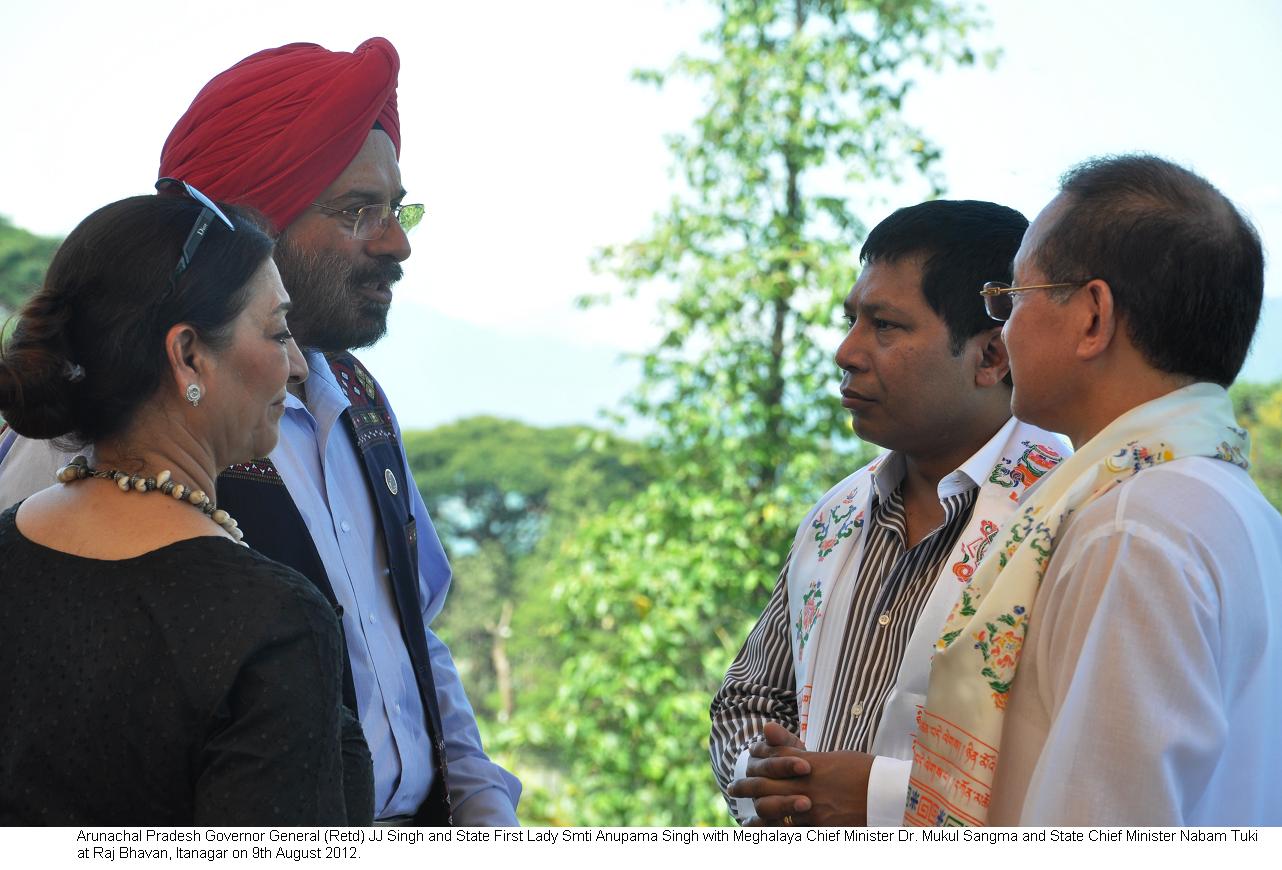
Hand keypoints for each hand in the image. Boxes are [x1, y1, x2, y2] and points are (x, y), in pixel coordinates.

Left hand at [728, 724, 873, 826]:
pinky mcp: (821, 827)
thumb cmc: (864, 773)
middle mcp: (807, 784)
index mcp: (811, 764)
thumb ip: (797, 748)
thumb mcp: (833, 756)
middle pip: (765, 783)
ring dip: (756, 812)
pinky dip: (775, 832)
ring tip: (747, 817)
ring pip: (772, 809)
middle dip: (746, 786)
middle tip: (733, 789)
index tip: (748, 759)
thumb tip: (767, 729)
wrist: (890, 795)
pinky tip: (765, 833)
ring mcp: (812, 808)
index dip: (758, 757)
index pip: (773, 758)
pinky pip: (790, 831)